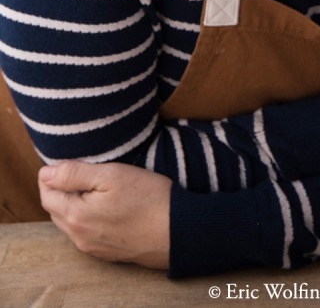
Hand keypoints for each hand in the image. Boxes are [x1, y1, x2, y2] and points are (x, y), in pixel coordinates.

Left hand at [38, 160, 171, 268]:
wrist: (179, 232)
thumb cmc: (148, 198)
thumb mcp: (111, 175)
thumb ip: (74, 174)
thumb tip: (44, 173)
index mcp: (75, 216)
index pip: (47, 194)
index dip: (52, 174)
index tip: (67, 161)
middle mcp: (79, 237)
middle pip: (56, 210)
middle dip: (61, 189)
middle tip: (79, 170)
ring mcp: (93, 248)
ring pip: (70, 223)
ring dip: (73, 204)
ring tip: (93, 186)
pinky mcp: (108, 253)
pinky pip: (86, 233)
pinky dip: (87, 218)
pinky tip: (106, 206)